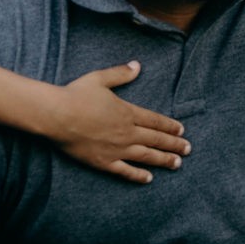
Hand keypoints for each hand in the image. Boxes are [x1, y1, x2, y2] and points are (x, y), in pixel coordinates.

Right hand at [46, 61, 191, 183]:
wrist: (56, 115)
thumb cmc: (76, 95)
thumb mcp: (100, 79)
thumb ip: (120, 74)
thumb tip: (137, 65)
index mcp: (127, 112)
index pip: (155, 121)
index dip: (170, 126)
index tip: (182, 131)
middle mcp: (127, 132)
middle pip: (156, 139)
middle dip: (174, 145)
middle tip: (188, 150)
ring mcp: (117, 149)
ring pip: (146, 156)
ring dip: (163, 160)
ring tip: (177, 164)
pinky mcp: (103, 162)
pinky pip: (125, 171)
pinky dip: (138, 175)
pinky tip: (149, 178)